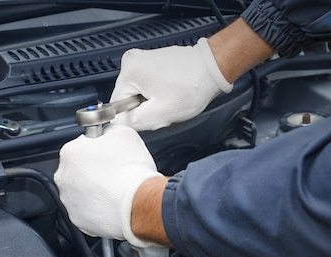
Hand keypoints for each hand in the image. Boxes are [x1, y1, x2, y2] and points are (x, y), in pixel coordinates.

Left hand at [54, 124, 162, 247]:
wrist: (137, 203)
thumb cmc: (130, 170)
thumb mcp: (124, 133)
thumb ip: (109, 131)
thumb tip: (108, 133)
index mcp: (70, 153)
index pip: (79, 145)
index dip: (96, 149)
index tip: (106, 153)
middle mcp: (64, 177)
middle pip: (76, 170)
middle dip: (91, 170)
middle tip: (112, 171)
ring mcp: (69, 200)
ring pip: (79, 192)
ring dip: (93, 190)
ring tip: (113, 189)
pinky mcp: (78, 220)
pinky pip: (86, 211)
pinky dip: (96, 208)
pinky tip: (111, 203)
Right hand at [110, 38, 231, 130]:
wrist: (213, 67)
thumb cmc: (193, 85)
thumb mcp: (162, 113)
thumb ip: (134, 122)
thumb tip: (118, 124)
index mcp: (130, 71)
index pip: (117, 104)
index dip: (133, 115)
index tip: (151, 112)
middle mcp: (131, 60)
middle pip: (126, 97)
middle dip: (143, 108)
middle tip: (163, 106)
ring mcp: (141, 58)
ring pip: (136, 92)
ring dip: (150, 100)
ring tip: (168, 97)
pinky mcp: (150, 60)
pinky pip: (145, 84)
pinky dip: (156, 91)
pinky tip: (170, 90)